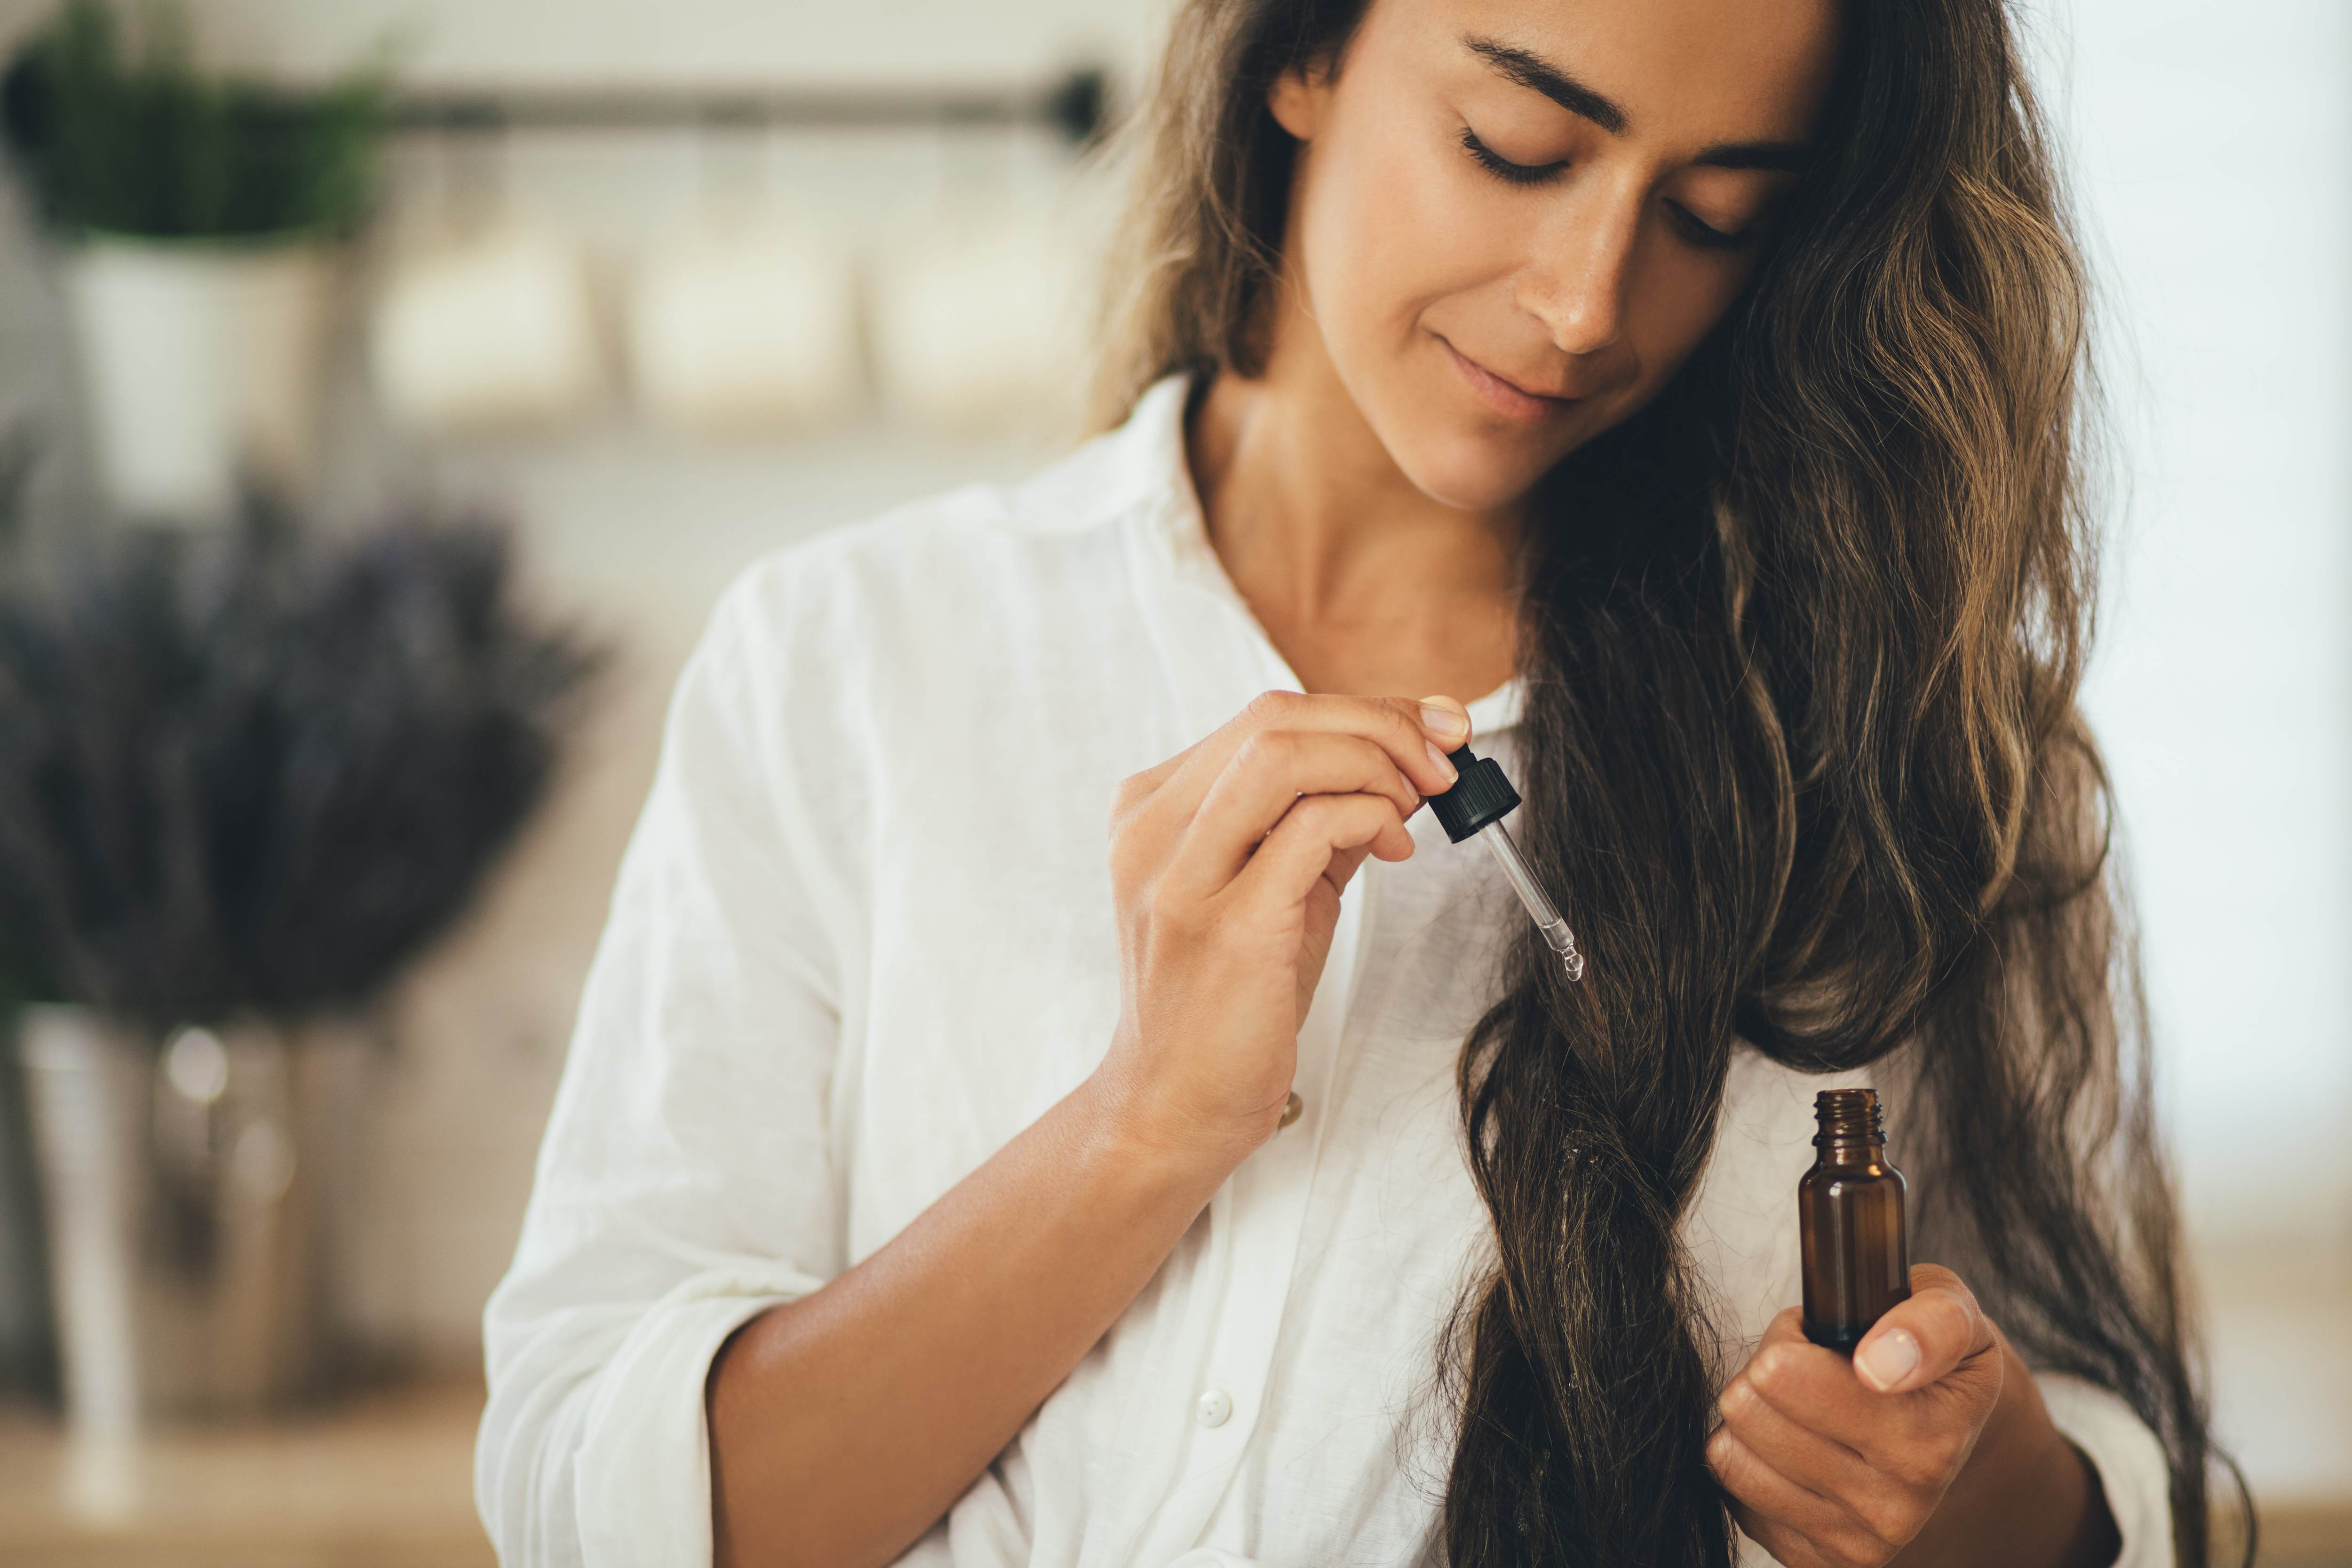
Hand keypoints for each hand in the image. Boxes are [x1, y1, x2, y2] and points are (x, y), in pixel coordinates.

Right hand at [1093, 690, 1467, 1161]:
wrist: (1172, 1105)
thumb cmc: (1224, 1002)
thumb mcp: (1273, 891)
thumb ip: (1320, 823)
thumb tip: (1404, 762)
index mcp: (1154, 810)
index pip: (1264, 719)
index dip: (1363, 709)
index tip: (1432, 728)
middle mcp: (1152, 830)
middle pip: (1274, 719)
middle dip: (1379, 724)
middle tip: (1443, 760)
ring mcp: (1181, 873)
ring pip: (1283, 752)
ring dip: (1375, 760)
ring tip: (1419, 799)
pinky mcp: (1225, 922)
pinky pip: (1310, 826)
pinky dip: (1370, 814)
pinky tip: (1395, 843)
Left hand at [1708, 1265, 2004, 1567]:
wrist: (1949, 1445)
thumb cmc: (1935, 1364)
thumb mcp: (1954, 1315)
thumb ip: (1930, 1322)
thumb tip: (1879, 1364)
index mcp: (1929, 1443)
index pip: (1784, 1375)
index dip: (1790, 1339)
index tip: (1826, 1343)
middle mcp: (1895, 1507)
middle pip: (1747, 1405)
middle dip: (1766, 1369)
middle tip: (1807, 1366)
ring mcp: (1854, 1543)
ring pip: (1730, 1453)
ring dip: (1754, 1417)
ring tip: (1800, 1405)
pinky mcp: (1813, 1563)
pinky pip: (1731, 1491)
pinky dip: (1750, 1460)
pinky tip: (1793, 1446)